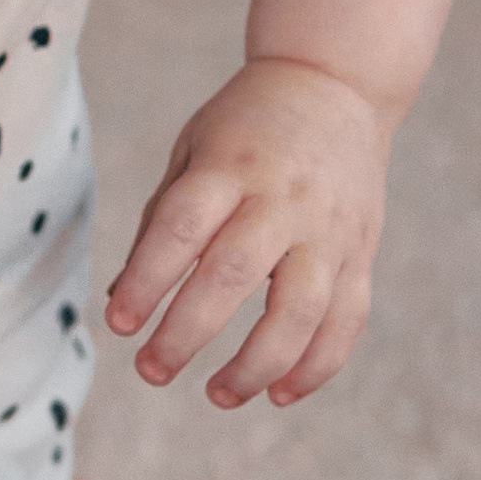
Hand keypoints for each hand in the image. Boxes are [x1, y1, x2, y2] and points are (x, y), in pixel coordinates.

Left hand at [104, 57, 390, 408]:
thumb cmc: (246, 127)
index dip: (147, 279)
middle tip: (150, 371)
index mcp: (230, 165)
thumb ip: (162, 218)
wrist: (336, 83)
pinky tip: (279, 393)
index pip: (182, 229)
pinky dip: (317, 365)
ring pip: (300, 310)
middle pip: (234, 275)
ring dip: (257, 363)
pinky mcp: (361, 252)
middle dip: (188, 332)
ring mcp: (329, 228)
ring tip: (216, 395)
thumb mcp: (194, 147)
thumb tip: (121, 299)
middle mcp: (282, 198)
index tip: (119, 323)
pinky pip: (347, 320)